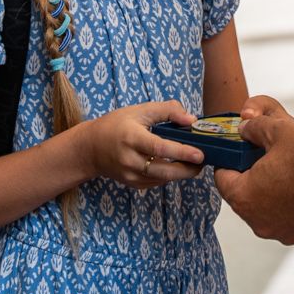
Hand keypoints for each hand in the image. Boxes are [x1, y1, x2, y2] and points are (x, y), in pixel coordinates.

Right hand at [81, 100, 203, 188]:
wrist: (90, 148)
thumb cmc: (117, 124)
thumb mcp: (140, 110)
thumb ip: (168, 110)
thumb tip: (192, 120)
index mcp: (131, 137)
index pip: (160, 148)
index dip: (182, 152)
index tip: (200, 154)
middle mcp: (129, 159)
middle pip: (164, 170)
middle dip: (187, 169)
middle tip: (203, 162)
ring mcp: (130, 175)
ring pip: (162, 179)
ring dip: (181, 173)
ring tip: (194, 164)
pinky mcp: (132, 184)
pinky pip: (156, 182)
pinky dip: (169, 176)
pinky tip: (175, 167)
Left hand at [215, 96, 293, 243]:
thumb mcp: (278, 131)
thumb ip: (254, 128)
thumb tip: (245, 128)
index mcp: (243, 197)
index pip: (222, 177)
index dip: (230, 159)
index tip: (241, 149)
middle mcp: (256, 221)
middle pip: (243, 193)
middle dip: (251, 174)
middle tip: (267, 155)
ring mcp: (278, 231)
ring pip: (263, 206)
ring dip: (269, 190)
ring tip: (288, 169)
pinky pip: (283, 217)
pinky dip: (287, 203)